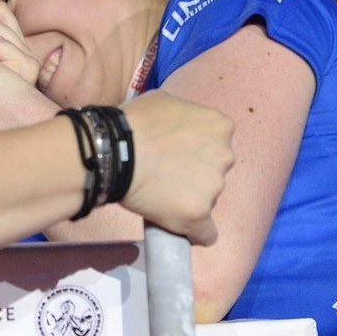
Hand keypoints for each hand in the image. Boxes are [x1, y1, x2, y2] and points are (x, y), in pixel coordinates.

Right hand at [116, 90, 233, 244]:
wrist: (112, 151)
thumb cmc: (133, 122)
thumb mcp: (164, 101)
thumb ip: (183, 116)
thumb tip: (177, 129)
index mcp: (220, 126)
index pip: (217, 144)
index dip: (194, 151)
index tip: (175, 155)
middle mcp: (224, 156)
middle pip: (216, 172)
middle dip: (196, 175)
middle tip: (166, 175)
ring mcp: (213, 187)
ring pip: (209, 201)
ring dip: (189, 200)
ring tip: (160, 197)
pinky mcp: (198, 215)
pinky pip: (206, 234)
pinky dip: (194, 233)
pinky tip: (179, 227)